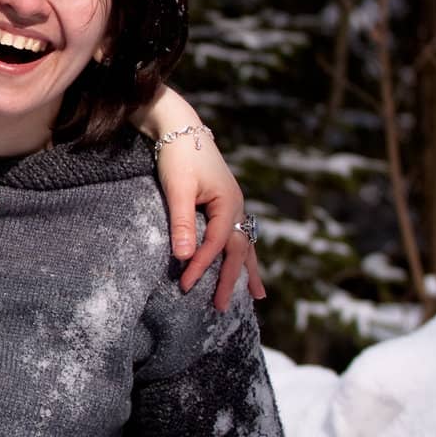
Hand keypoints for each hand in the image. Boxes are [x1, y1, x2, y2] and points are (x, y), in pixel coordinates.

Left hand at [147, 129, 264, 312]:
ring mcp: (234, 206)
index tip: (185, 286)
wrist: (180, 128)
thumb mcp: (178, 189)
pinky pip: (237, 235)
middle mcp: (237, 207)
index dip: (201, 267)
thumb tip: (184, 257)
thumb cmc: (178, 156)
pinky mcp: (224, 204)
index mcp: (229, 204)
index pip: (216, 244)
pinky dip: (242, 254)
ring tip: (257, 297)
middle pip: (237, 250)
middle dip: (231, 280)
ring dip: (247, 271)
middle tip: (223, 308)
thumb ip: (181, 223)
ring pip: (244, 244)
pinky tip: (246, 264)